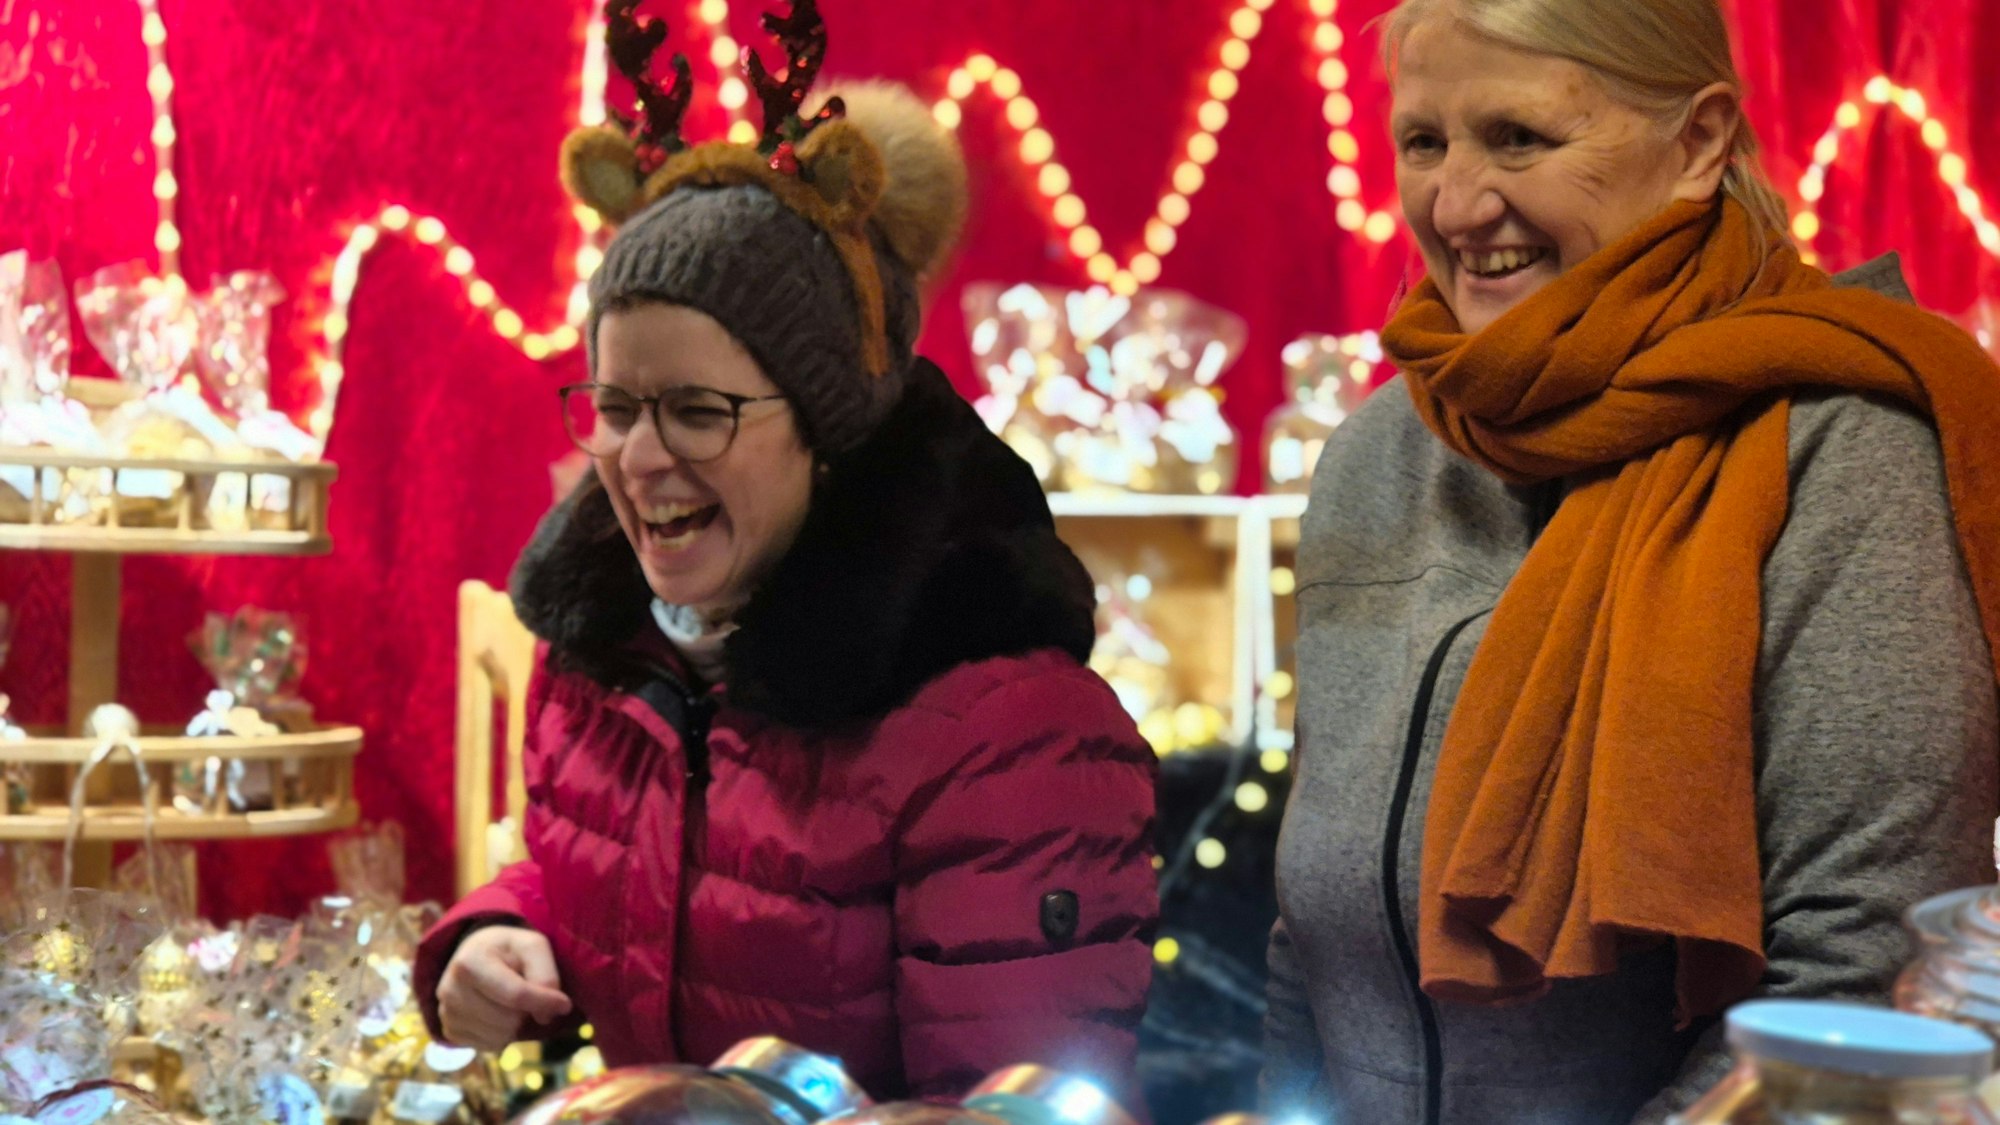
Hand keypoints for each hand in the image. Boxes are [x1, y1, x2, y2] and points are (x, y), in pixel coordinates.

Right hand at [436, 925, 572, 1049]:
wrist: (477, 954)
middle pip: (508, 1020)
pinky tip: (498, 1015)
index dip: (545, 1002)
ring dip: (515, 1024)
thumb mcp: (533, 946)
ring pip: (498, 1037)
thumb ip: (546, 975)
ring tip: (510, 1003)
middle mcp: (449, 990)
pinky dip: (502, 1035)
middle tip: (524, 992)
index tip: (565, 1004)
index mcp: (469, 962)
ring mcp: (446, 1014)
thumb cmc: (508, 950)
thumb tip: (544, 1016)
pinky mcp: (450, 1031)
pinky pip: (488, 1046)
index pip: (516, 995)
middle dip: (525, 1011)